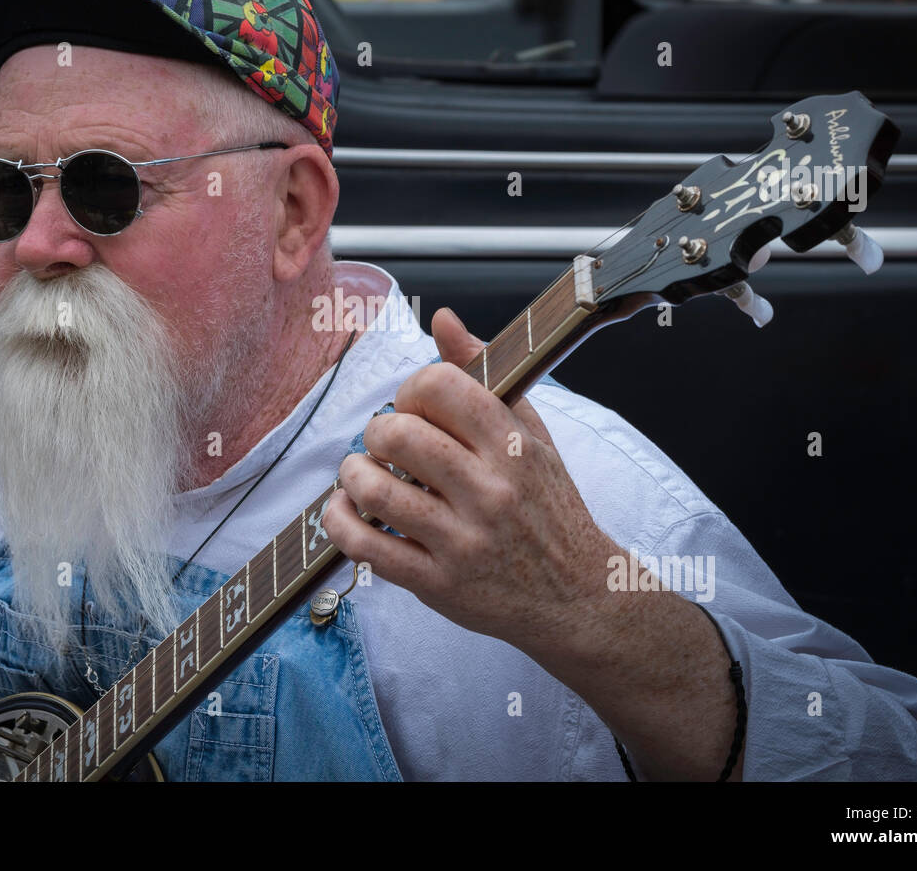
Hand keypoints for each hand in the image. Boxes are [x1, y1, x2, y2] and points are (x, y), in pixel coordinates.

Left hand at [322, 307, 617, 657]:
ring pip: (374, 490)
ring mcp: (462, 541)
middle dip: (377, 431)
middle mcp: (490, 492)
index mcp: (514, 447)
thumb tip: (442, 319)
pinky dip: (339, 522)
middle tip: (385, 442)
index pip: (441, 386)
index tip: (413, 406)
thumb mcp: (533, 434)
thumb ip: (485, 374)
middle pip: (398, 435)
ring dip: (353, 473)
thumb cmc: (548, 508)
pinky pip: (365, 547)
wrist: (578, 597)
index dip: (411, 388)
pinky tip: (346, 510)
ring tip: (362, 473)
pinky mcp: (438, 583)